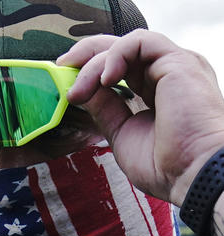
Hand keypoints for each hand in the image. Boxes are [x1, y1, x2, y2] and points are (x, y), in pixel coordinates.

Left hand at [57, 30, 223, 205]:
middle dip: (86, 55)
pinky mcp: (179, 62)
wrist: (191, 176)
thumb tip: (80, 91)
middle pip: (121, 49)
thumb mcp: (121, 132)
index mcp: (156, 90)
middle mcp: (167, 74)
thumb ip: (104, 108)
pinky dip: (114, 55)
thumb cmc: (165, 166)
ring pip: (126, 45)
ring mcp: (174, 66)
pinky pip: (140, 41)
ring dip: (95, 62)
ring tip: (79, 89)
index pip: (119, 66)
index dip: (90, 69)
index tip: (66, 83)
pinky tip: (104, 80)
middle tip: (61, 67)